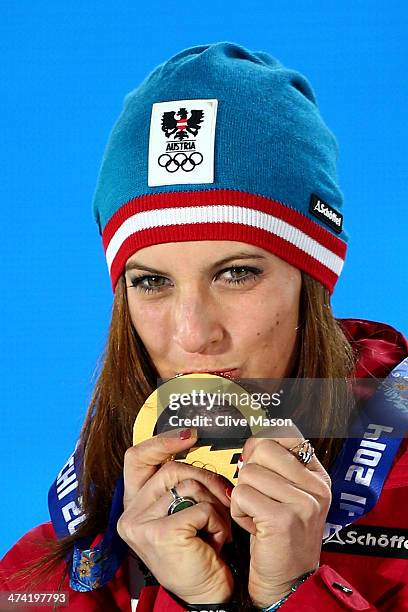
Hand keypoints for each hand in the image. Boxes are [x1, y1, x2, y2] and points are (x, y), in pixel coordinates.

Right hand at [117, 428, 233, 604]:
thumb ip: (180, 482)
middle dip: (207, 479)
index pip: (136, 457)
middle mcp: (130, 513)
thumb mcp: (183, 510)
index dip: (163, 441)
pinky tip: (216, 542)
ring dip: (215, 505)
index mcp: (134, 504)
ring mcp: (141, 523)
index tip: (190, 435)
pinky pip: (201, 507)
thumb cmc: (200, 550)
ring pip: (190, 486)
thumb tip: (192, 438)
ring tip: (217, 527)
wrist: (208, 596)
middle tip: (225, 497)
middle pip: (174, 469)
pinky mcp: (160, 533)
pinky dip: (218, 522)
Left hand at [230, 428, 330, 607]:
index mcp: (318, 476)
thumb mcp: (288, 494)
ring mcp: (302, 503)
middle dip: (250, 472)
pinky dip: (239, 511)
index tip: (258, 462)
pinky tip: (254, 525)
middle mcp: (316, 487)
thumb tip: (251, 442)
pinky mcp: (282, 519)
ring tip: (258, 514)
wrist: (289, 582)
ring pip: (248, 473)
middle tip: (258, 496)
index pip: (287, 434)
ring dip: (243, 496)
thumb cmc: (280, 534)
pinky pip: (241, 495)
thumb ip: (275, 465)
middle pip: (263, 449)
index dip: (263, 444)